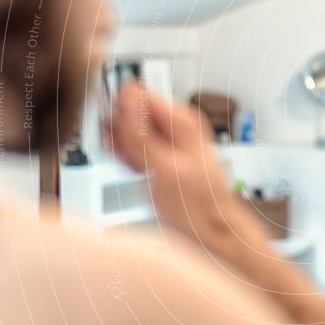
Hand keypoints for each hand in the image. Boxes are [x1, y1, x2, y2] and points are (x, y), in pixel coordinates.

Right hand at [107, 84, 269, 255]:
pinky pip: (133, 147)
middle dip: (118, 131)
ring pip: (128, 131)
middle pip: (130, 112)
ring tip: (133, 167)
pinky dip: (128, 159)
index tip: (111, 129)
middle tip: (123, 154)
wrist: (212, 231)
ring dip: (122, 147)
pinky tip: (135, 171)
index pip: (136, 93)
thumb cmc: (200, 206)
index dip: (117, 109)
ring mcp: (167, 141)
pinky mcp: (159, 156)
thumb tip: (128, 100)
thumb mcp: (165, 169)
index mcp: (181, 120)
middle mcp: (175, 126)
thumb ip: (143, 135)